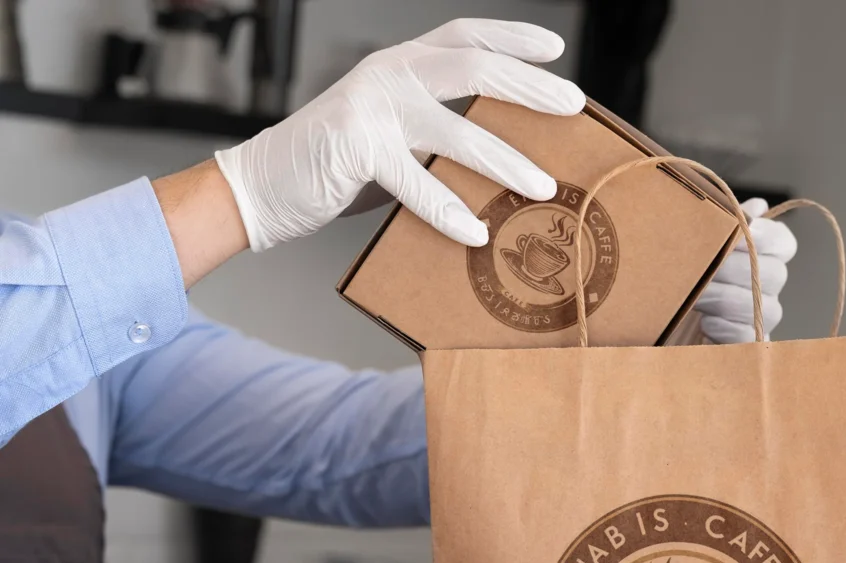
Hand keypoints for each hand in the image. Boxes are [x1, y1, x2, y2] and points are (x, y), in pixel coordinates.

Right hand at [215, 19, 584, 251]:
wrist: (261, 187)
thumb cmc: (333, 170)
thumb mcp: (392, 142)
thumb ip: (433, 140)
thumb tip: (494, 166)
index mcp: (398, 66)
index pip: (464, 36)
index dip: (512, 37)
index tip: (555, 51)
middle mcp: (388, 74)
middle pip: (474, 68)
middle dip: (529, 88)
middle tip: (573, 106)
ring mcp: (371, 106)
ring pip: (456, 128)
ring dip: (506, 159)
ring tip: (543, 185)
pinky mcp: (355, 146)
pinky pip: (414, 181)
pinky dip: (447, 208)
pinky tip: (476, 232)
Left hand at [694, 199, 796, 343]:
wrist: (670, 315)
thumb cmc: (689, 273)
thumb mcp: (702, 244)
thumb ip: (726, 222)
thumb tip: (756, 208)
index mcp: (766, 257)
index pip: (784, 244)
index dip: (767, 238)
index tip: (743, 232)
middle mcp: (771, 287)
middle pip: (773, 274)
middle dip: (732, 269)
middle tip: (702, 268)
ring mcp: (763, 317)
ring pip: (757, 305)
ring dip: (721, 297)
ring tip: (696, 295)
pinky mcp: (747, 343)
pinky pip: (745, 336)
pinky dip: (722, 327)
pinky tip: (705, 322)